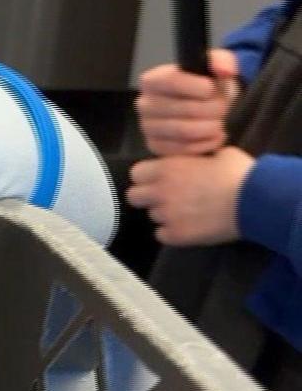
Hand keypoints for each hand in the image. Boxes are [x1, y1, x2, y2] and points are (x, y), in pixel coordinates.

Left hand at [125, 147, 254, 245]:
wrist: (257, 201)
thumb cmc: (239, 174)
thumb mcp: (218, 154)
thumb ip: (197, 159)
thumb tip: (197, 163)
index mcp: (166, 168)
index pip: (136, 173)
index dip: (148, 177)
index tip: (160, 180)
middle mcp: (160, 191)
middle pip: (134, 197)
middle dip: (148, 197)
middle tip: (167, 198)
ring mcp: (167, 214)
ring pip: (152, 216)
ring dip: (165, 215)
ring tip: (186, 214)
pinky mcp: (178, 235)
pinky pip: (162, 235)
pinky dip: (172, 233)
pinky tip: (188, 228)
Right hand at [136, 49, 238, 155]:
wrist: (205, 108)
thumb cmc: (206, 86)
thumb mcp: (216, 66)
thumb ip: (223, 61)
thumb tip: (224, 70)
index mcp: (152, 80)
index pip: (171, 82)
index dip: (196, 87)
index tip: (212, 89)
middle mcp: (144, 103)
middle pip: (182, 109)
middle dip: (211, 109)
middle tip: (223, 108)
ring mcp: (147, 127)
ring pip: (184, 131)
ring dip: (210, 127)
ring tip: (219, 122)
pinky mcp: (156, 146)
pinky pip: (183, 149)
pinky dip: (205, 144)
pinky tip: (213, 136)